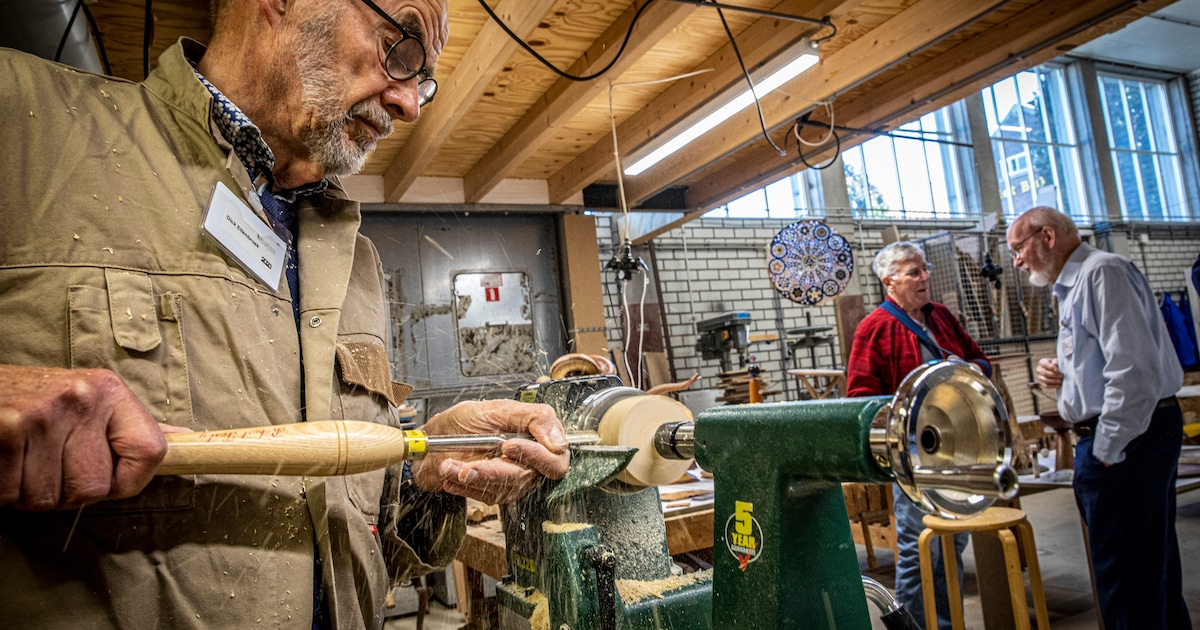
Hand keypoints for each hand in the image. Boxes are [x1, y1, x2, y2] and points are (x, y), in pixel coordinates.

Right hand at [0, 365, 167, 510]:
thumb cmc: (32, 400)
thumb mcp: (87, 400)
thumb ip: (129, 425)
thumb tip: (186, 439)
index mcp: (109, 392)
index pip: (151, 453)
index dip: (128, 480)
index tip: (107, 476)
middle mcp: (81, 399)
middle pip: (95, 488)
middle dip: (66, 490)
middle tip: (45, 462)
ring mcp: (43, 416)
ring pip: (49, 498)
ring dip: (29, 491)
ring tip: (22, 458)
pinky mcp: (7, 432)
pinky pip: (12, 496)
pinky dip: (4, 491)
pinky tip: (4, 462)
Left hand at [411, 399, 568, 504]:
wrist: (432, 441)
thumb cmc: (462, 422)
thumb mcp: (496, 409)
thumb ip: (534, 418)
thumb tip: (559, 442)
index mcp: (536, 438)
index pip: (556, 460)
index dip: (536, 456)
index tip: (508, 445)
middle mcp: (528, 461)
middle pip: (526, 478)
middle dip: (493, 471)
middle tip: (468, 464)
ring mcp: (511, 479)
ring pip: (504, 489)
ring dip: (472, 477)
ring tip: (450, 464)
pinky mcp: (494, 492)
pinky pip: (486, 496)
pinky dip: (463, 484)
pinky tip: (451, 472)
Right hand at [1035, 357, 1062, 389]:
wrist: (1053, 369)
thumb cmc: (1055, 364)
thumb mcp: (1055, 361)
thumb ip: (1055, 362)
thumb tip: (1055, 365)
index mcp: (1041, 362)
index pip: (1045, 365)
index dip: (1051, 367)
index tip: (1057, 370)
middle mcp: (1038, 369)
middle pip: (1044, 373)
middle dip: (1054, 375)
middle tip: (1062, 376)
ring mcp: (1039, 376)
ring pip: (1045, 380)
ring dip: (1054, 381)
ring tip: (1060, 381)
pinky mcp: (1041, 383)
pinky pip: (1046, 385)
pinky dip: (1052, 386)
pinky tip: (1058, 385)